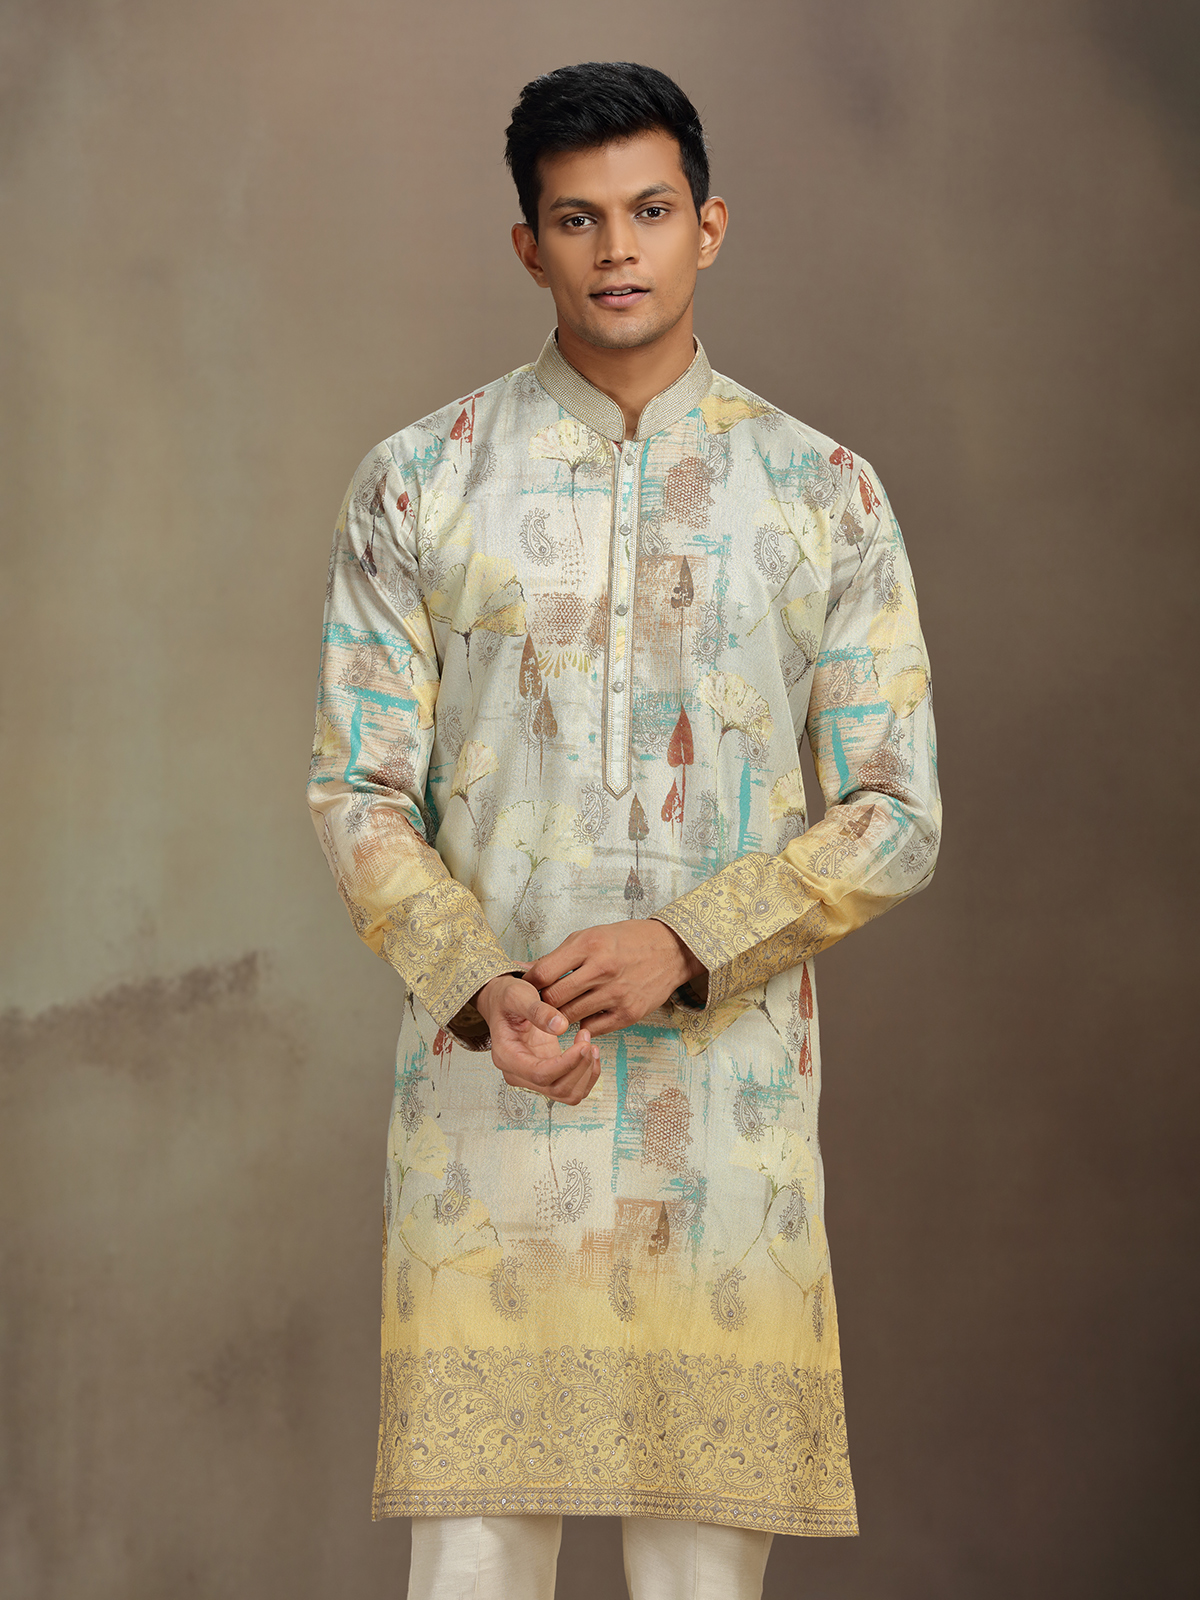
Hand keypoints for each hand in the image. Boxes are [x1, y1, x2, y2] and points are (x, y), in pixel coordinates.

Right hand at [474, 974, 600, 1105]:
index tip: (583, 1044)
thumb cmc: (506, 999)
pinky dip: (587, 1075)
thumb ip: (537, 1010)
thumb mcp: (518, 995)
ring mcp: (533, 1077)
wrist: (503, 1003)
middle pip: (556, 1088)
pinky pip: (572, 1087)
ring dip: (585, 1073)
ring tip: (591, 1044)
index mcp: (506, 1056)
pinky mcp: (548, 1073)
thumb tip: (560, 1026)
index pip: (539, 1074)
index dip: (566, 1064)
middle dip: (579, 1067)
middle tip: (587, 1039)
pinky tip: (590, 1051)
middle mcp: (518, 1073)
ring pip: (567, 1094)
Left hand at [525, 921, 705, 1036]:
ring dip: (561, 1016)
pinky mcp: (629, 1013)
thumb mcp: (591, 935)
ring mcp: (616, 994)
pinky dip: (584, 1024)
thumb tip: (528, 972)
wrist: (671, 950)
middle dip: (542, 1003)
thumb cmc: (628, 941)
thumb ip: (560, 956)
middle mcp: (602, 969)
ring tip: (563, 1008)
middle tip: (541, 1003)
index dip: (529, 984)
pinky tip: (586, 1014)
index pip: (543, 973)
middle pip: (553, 998)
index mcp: (589, 945)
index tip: (528, 988)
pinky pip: (593, 1028)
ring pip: (570, 1016)